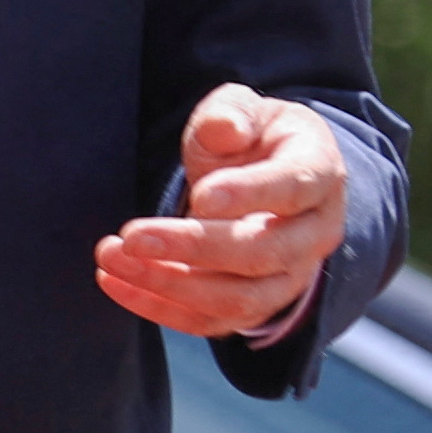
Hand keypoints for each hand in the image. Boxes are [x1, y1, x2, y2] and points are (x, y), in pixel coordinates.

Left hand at [97, 85, 348, 339]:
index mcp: (319, 174)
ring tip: (112, 258)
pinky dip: (159, 308)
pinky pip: (211, 322)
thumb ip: (231, 113)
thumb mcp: (243, 110)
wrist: (261, 179)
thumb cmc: (251, 139)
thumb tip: (224, 131)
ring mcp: (291, 277)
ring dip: (169, 284)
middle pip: (262, 252)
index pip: (293, 188)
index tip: (199, 196)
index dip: (250, 195)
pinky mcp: (257, 306)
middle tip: (133, 235)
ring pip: (239, 299)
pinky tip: (115, 282)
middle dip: (193, 247)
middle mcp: (315, 233)